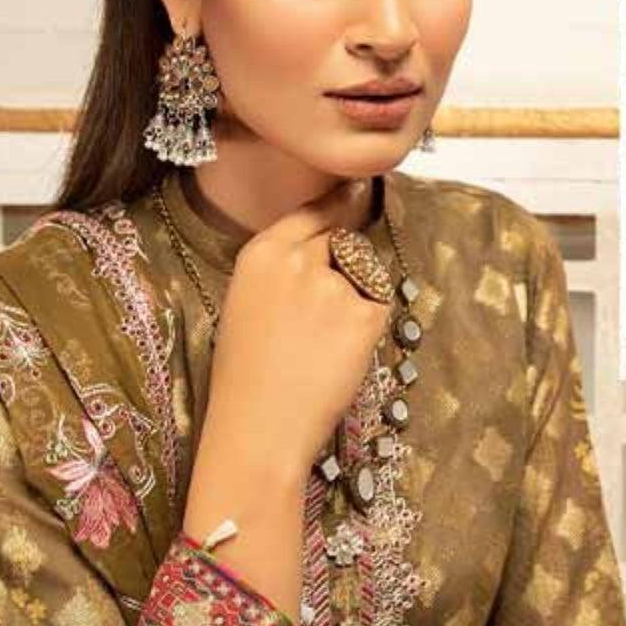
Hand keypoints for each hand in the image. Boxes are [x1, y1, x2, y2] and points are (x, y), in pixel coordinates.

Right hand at [183, 175, 390, 615]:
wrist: (259, 430)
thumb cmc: (245, 378)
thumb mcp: (246, 303)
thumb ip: (281, 269)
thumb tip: (323, 250)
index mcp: (260, 252)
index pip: (312, 212)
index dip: (336, 210)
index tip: (354, 196)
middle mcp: (298, 258)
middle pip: (343, 239)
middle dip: (347, 265)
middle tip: (331, 310)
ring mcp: (334, 285)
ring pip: (366, 276)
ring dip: (358, 300)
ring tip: (325, 347)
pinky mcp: (365, 315)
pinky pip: (379, 308)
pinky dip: (369, 329)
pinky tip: (340, 357)